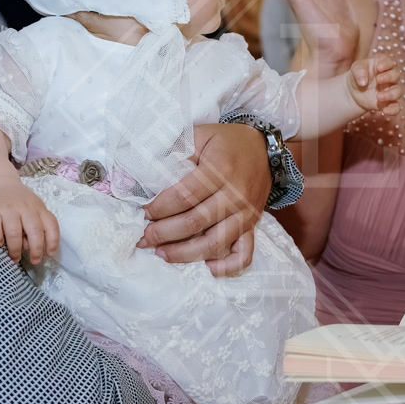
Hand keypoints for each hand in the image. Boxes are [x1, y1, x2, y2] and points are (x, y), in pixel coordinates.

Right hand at [0, 182, 59, 266]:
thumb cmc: (18, 200)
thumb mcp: (33, 207)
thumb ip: (36, 225)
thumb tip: (31, 248)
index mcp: (38, 208)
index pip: (51, 224)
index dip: (53, 241)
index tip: (50, 254)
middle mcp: (25, 208)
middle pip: (35, 230)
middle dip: (36, 249)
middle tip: (34, 261)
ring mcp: (7, 209)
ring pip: (14, 232)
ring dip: (15, 249)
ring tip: (14, 258)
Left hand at [141, 122, 269, 276]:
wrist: (264, 148)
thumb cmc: (226, 141)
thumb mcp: (200, 135)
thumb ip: (174, 152)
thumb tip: (141, 176)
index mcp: (221, 169)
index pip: (183, 196)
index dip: (159, 209)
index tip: (142, 214)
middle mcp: (236, 194)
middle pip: (194, 223)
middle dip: (163, 234)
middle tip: (143, 238)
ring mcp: (246, 213)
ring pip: (214, 243)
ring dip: (184, 254)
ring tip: (161, 253)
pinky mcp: (253, 225)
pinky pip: (243, 254)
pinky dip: (226, 267)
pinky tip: (206, 268)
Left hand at [346, 56, 399, 115]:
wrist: (353, 92)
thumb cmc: (357, 76)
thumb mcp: (355, 69)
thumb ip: (359, 71)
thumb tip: (363, 82)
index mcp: (381, 66)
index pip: (389, 62)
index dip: (386, 63)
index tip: (379, 67)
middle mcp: (388, 77)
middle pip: (396, 75)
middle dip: (389, 77)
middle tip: (378, 80)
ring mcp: (389, 90)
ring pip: (398, 91)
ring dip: (390, 94)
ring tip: (378, 96)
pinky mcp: (388, 103)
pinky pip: (396, 107)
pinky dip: (393, 110)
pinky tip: (385, 111)